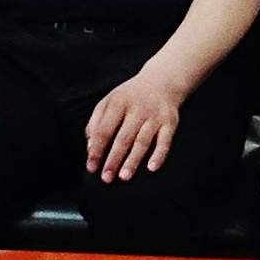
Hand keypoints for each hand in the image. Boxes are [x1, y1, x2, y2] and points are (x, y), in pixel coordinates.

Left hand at [82, 68, 186, 183]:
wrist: (162, 81)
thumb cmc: (130, 97)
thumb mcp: (110, 101)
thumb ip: (96, 121)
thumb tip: (90, 147)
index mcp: (118, 102)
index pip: (103, 129)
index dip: (96, 150)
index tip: (91, 167)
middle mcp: (137, 108)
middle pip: (123, 137)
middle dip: (113, 159)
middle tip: (106, 178)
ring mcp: (154, 115)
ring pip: (142, 141)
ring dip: (133, 160)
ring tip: (124, 176)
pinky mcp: (170, 122)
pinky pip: (165, 141)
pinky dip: (159, 154)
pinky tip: (151, 168)